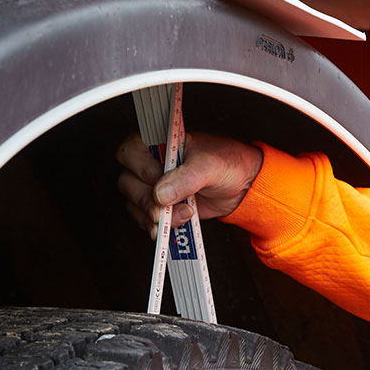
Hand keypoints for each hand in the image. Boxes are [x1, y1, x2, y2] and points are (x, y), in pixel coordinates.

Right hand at [116, 132, 262, 234]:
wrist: (241, 186)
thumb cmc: (228, 163)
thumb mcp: (210, 165)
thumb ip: (186, 177)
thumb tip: (161, 193)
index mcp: (160, 142)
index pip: (130, 150)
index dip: (140, 166)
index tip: (158, 176)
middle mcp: (151, 163)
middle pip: (128, 183)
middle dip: (148, 199)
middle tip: (169, 204)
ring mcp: (153, 186)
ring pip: (134, 204)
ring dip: (155, 215)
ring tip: (184, 214)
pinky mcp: (159, 206)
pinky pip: (145, 220)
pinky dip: (157, 227)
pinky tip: (175, 224)